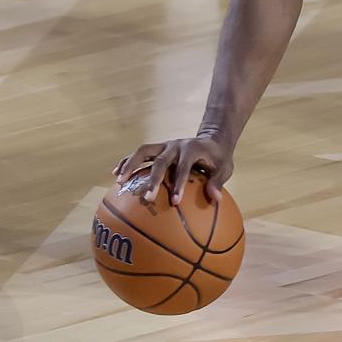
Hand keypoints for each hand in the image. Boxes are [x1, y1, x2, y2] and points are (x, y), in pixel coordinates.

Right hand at [113, 133, 232, 206]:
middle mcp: (176, 146)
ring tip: (119, 181)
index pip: (184, 167)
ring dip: (131, 164)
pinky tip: (116, 175)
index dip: (179, 184)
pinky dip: (127, 162)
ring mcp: (165, 145)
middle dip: (153, 179)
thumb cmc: (218, 158)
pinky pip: (139, 154)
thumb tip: (216, 199)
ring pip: (144, 151)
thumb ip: (218, 181)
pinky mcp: (157, 148)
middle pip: (161, 161)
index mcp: (192, 149)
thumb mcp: (225, 168)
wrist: (212, 139)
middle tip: (147, 197)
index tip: (175, 202)